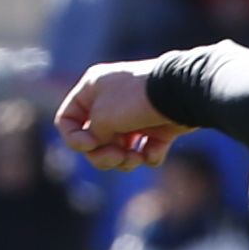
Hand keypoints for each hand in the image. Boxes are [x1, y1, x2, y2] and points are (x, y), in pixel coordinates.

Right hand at [55, 63, 172, 169]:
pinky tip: (154, 150)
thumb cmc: (136, 100)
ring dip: (125, 160)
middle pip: (93, 141)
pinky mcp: (158, 128)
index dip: (73, 138)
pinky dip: (148, 156)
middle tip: (118, 156)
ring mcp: (135, 116)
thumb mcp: (102, 117)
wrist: (182, 95)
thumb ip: (91, 136)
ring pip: (118, 150)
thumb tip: (97, 147)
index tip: (90, 144)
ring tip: (137, 157)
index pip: (66, 119)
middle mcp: (111, 101)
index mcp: (92, 88)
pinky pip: (145, 152)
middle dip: (103, 156)